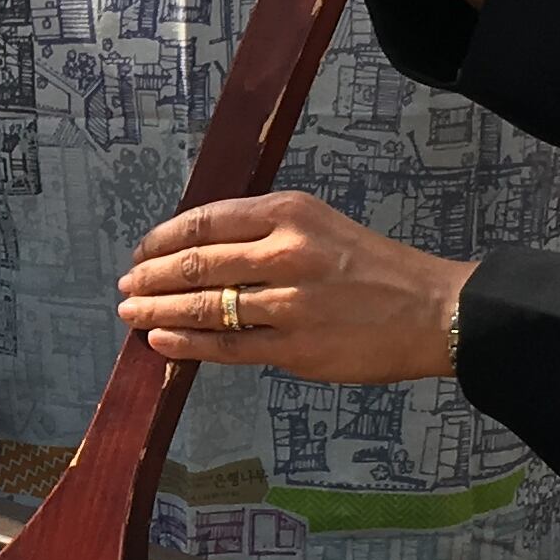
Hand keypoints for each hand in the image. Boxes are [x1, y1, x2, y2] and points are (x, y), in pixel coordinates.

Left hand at [117, 191, 469, 383]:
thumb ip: (265, 232)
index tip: (142, 250)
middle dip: (150, 276)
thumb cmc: (376, 267)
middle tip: (127, 286)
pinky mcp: (294, 347)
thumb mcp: (321, 225)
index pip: (205, 221)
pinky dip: (187, 343)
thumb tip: (200, 251)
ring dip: (158, 310)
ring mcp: (288, 302)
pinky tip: (162, 341)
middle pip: (196, 263)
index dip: (163, 238)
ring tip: (132, 315)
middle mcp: (285, 251)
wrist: (432, 310)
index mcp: (289, 212)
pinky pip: (227, 346)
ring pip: (205, 306)